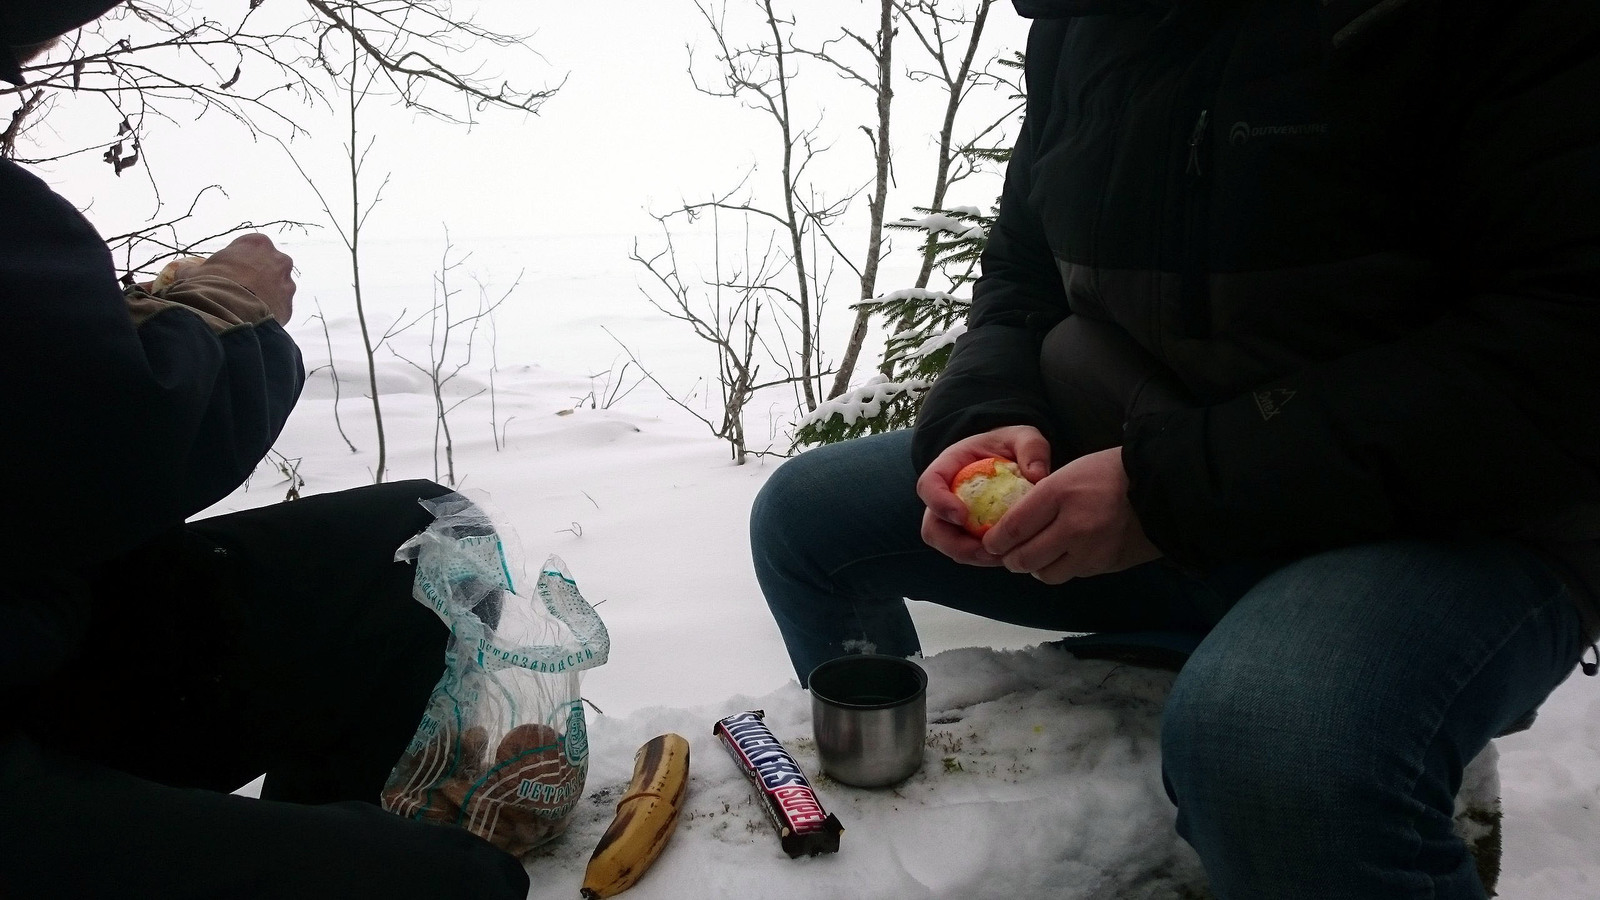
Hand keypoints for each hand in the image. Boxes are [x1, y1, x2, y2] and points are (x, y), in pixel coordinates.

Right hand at [182, 233, 295, 323]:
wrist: (228, 312)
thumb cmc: (211, 284)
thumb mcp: (195, 272)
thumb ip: (193, 269)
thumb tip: (181, 271)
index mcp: (257, 243)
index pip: (250, 247)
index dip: (238, 260)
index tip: (228, 271)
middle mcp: (279, 259)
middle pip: (268, 266)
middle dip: (257, 275)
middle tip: (240, 288)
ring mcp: (287, 283)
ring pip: (276, 287)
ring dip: (265, 294)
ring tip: (246, 306)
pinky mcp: (289, 305)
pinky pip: (278, 308)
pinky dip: (268, 312)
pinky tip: (253, 318)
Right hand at [916, 425, 1051, 566]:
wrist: (1011, 456)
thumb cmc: (1011, 445)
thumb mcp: (1024, 437)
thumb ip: (1031, 448)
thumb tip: (1036, 475)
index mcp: (948, 467)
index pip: (928, 485)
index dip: (939, 504)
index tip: (963, 516)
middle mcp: (944, 496)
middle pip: (932, 527)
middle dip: (954, 544)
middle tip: (986, 549)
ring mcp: (953, 518)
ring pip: (947, 546)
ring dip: (970, 556)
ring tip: (1000, 557)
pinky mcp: (967, 534)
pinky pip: (967, 552)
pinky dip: (983, 558)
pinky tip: (1007, 555)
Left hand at [982, 446, 1160, 582]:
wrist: (1162, 487)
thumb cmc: (1112, 472)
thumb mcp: (1070, 472)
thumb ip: (1042, 498)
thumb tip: (1013, 523)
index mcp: (1060, 494)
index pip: (1014, 527)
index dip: (996, 540)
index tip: (990, 543)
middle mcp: (1073, 526)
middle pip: (1026, 558)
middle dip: (1011, 560)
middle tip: (1007, 555)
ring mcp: (1091, 550)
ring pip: (1047, 574)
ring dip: (1036, 568)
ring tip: (1036, 556)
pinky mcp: (1105, 566)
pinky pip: (1072, 574)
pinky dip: (1062, 568)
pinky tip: (1064, 556)